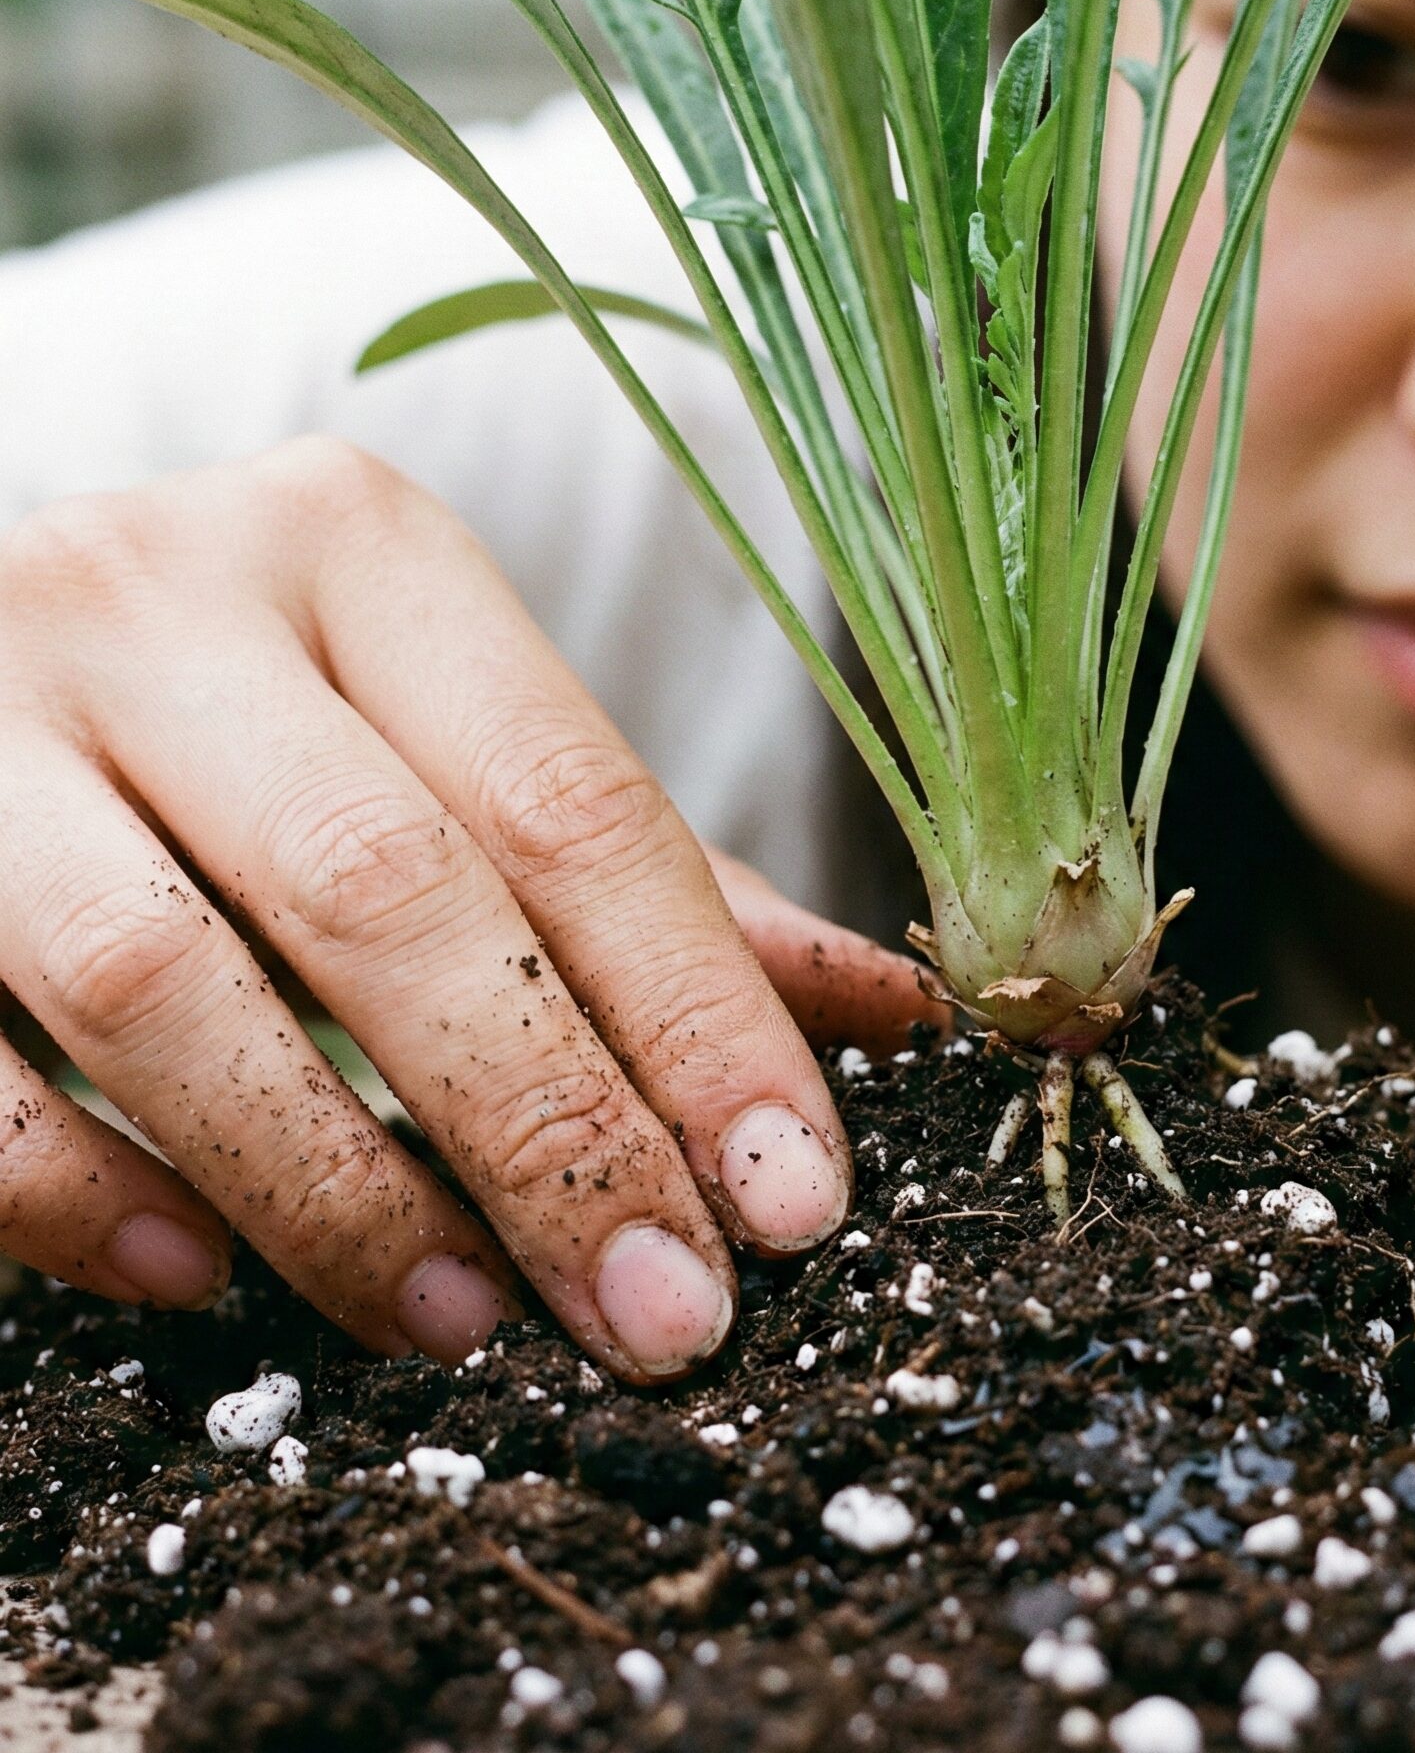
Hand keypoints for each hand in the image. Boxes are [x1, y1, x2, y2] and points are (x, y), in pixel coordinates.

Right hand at [0, 439, 927, 1380]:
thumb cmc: (269, 710)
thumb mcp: (459, 743)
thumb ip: (651, 886)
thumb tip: (881, 1023)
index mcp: (363, 546)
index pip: (573, 803)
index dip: (697, 1015)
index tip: (793, 1197)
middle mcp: (164, 593)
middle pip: (391, 891)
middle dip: (550, 1126)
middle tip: (663, 1309)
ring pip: (159, 983)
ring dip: (334, 1185)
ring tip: (467, 1320)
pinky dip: (80, 1196)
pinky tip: (203, 1283)